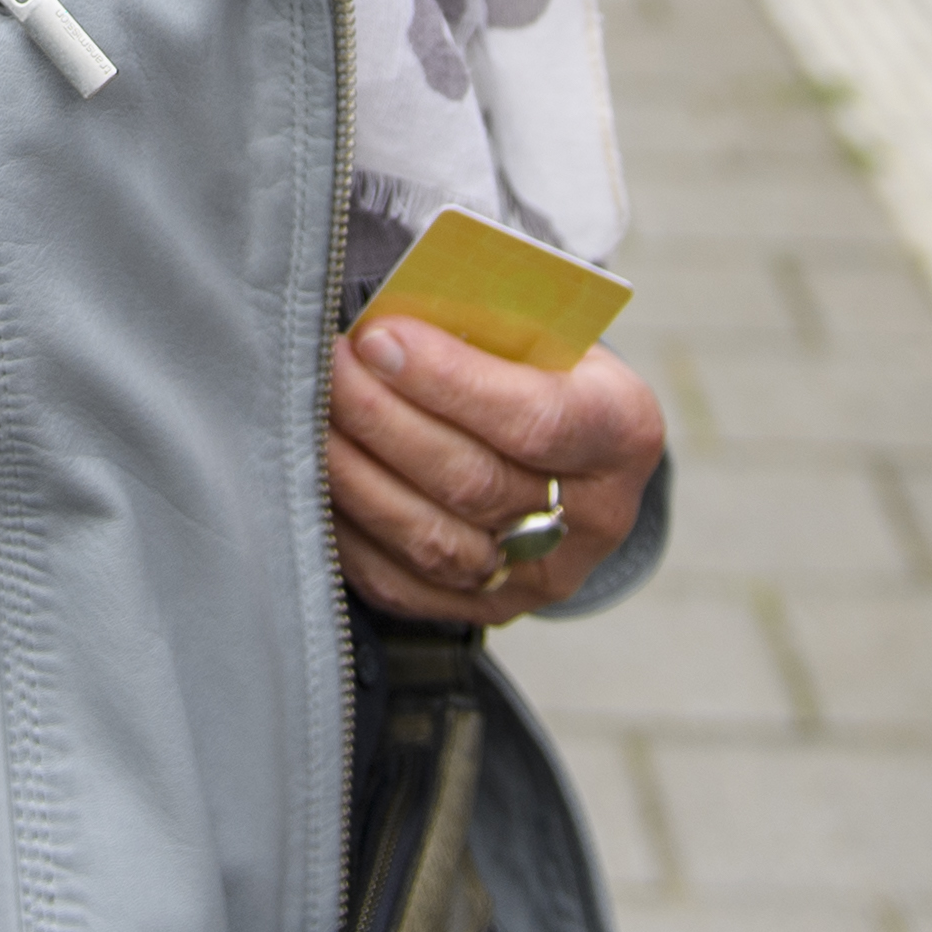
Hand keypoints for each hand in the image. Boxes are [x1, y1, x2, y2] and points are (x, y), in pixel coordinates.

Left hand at [327, 321, 663, 626]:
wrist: (569, 442)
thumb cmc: (542, 363)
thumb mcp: (545, 330)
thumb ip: (483, 325)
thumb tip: (385, 323)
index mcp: (623, 431)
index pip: (536, 418)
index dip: (449, 381)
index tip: (377, 337)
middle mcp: (594, 517)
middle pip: (473, 481)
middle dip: (382, 419)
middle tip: (325, 366)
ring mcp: (543, 575)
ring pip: (432, 539)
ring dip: (354, 474)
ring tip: (308, 415)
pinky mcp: (488, 607)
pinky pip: (403, 582)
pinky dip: (351, 530)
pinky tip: (316, 477)